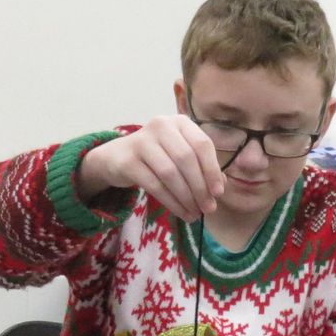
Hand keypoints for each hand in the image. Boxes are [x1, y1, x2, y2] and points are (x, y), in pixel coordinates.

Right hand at [76, 117, 223, 222]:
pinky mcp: (128, 161)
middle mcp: (161, 126)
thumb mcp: (180, 156)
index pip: (202, 144)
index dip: (212, 170)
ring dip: (186, 197)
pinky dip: (171, 202)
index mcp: (179, 121)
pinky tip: (181, 212)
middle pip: (186, 159)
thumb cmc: (158, 157)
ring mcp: (142, 141)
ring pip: (170, 173)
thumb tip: (219, 188)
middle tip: (208, 209)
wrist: (117, 157)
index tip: (218, 193)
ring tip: (195, 214)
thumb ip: (202, 167)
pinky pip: (155, 185)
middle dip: (200, 188)